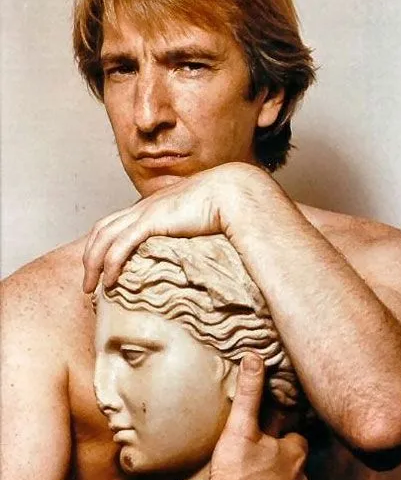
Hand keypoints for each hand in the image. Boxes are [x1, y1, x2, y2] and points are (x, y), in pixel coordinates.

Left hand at [82, 162, 274, 292]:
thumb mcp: (197, 220)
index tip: (102, 268)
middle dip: (90, 257)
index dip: (103, 245)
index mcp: (152, 207)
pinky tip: (109, 281)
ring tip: (91, 288)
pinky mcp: (151, 222)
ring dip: (93, 264)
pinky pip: (120, 246)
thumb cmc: (222, 207)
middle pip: (101, 230)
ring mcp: (145, 213)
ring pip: (103, 238)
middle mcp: (143, 208)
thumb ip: (188, 232)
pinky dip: (110, 264)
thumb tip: (193, 250)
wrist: (232, 192)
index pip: (115, 224)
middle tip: (88, 283)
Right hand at [205, 354, 308, 479]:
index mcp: (294, 453)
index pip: (295, 437)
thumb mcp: (240, 427)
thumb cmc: (234, 473)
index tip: (267, 438)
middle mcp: (303, 479)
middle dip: (282, 460)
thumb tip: (254, 357)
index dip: (281, 436)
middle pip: (296, 463)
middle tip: (259, 461)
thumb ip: (249, 392)